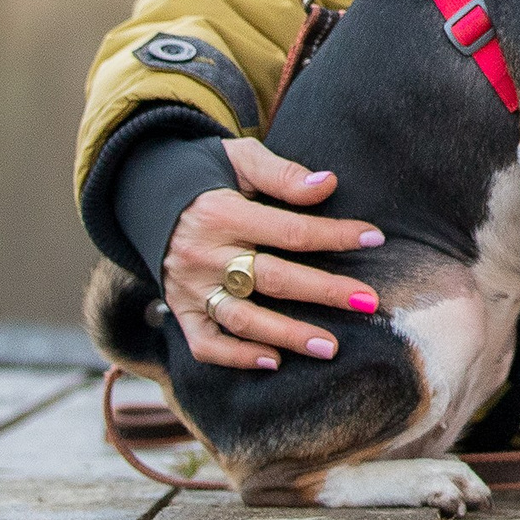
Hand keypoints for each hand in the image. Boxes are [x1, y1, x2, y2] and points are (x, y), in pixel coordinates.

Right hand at [162, 140, 385, 370]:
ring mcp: (190, 288)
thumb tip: (327, 185)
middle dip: (324, 292)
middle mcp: (204, 255)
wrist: (145, 192)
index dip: (334, 235)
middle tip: (368, 301)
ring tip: (332, 346)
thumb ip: (282, 174)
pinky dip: (236, 357)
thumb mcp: (240, 158)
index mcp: (222, 214)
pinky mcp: (180, 310)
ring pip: (243, 319)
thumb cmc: (208, 172)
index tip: (374, 237)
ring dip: (289, 336)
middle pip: (273, 279)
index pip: (290, 231)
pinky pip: (205, 343)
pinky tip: (274, 361)